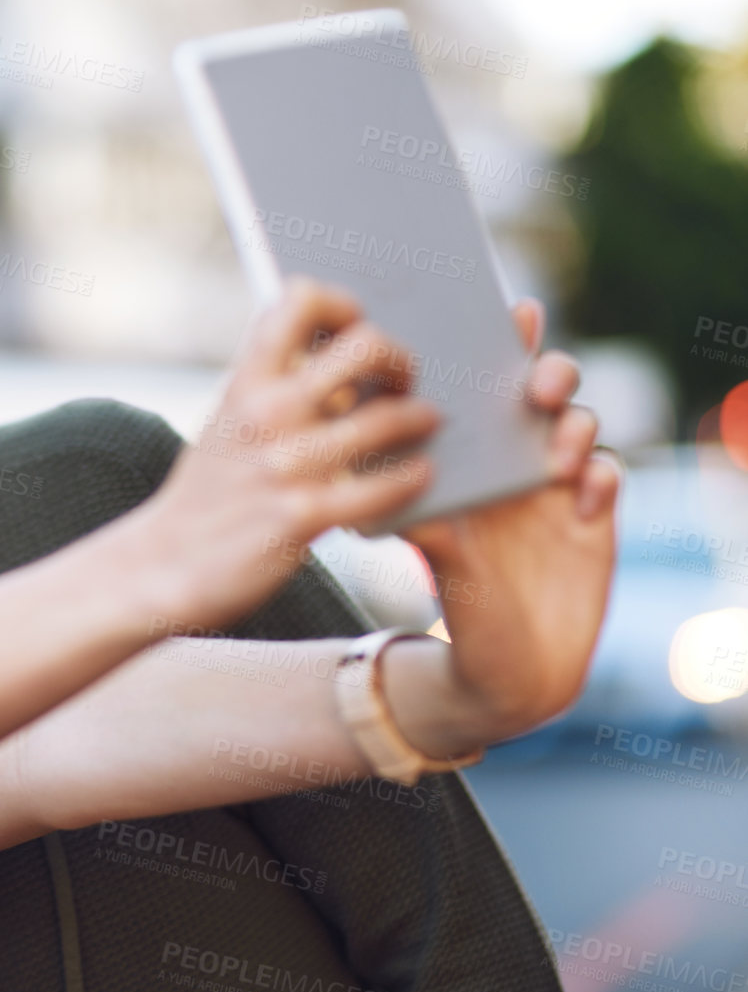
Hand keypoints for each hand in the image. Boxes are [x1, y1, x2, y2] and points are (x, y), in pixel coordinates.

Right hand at [148, 277, 439, 630]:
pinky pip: (383, 488)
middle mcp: (265, 413)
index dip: (343, 304)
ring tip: (427, 422)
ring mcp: (285, 464)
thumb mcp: (225, 423)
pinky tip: (421, 475)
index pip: (299, 301)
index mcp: (244, 382)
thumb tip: (337, 357)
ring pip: (387, 418)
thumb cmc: (207, 494)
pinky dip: (413, 478)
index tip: (356, 327)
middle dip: (400, 358)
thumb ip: (272, 388)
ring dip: (421, 418)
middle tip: (402, 380)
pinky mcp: (303, 516)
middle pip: (366, 345)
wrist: (162, 566)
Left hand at [396, 298, 620, 750]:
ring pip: (577, 425)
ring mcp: (556, 488)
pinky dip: (601, 476)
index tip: (504, 317)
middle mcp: (511, 465)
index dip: (494, 349)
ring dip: (573, 423)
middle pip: (538, 394)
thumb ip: (424, 524)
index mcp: (467, 463)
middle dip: (545, 373)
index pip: (478, 391)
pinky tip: (584, 496)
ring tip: (557, 447)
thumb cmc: (460, 611)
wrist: (506, 674)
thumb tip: (383, 491)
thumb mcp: (439, 563)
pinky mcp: (593, 518)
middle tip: (535, 387)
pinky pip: (608, 476)